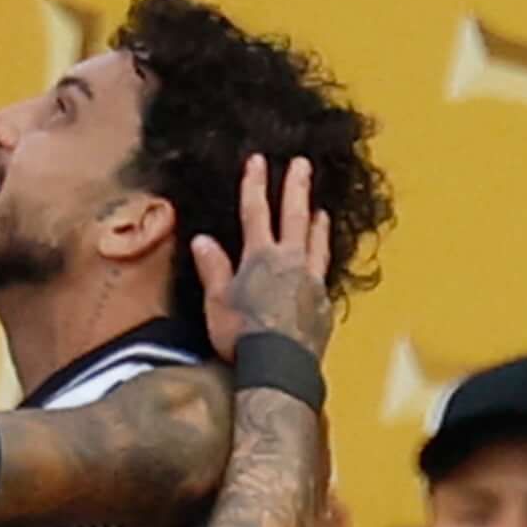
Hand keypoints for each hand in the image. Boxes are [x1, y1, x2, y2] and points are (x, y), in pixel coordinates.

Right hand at [192, 153, 331, 361]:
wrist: (279, 365)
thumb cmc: (242, 334)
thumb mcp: (217, 300)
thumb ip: (213, 268)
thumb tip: (202, 240)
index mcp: (260, 257)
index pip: (256, 212)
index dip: (255, 185)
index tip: (258, 161)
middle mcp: (290, 261)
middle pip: (294, 216)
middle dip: (296, 188)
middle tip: (303, 164)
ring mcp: (310, 280)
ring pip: (316, 243)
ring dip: (317, 224)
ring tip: (321, 210)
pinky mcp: (323, 302)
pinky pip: (323, 272)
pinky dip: (321, 259)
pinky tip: (320, 260)